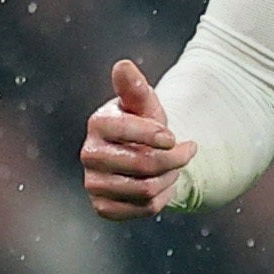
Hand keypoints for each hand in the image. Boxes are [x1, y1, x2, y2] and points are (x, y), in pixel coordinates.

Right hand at [80, 59, 196, 220]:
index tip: (174, 137)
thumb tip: (123, 65)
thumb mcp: (145, 104)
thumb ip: (135, 87)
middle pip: (145, 165)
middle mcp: (88, 154)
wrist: (142, 156)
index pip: (130, 130)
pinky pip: (144, 208)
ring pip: (147, 189)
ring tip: (171, 168)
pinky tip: (159, 186)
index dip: (158, 136)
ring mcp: (93, 183)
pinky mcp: (102, 207)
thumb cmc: (145, 124)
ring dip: (169, 179)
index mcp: (98, 123)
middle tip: (185, 152)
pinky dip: (161, 198)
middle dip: (174, 160)